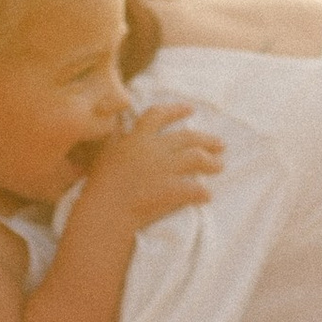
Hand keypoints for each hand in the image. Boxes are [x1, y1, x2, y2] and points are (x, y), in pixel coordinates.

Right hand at [79, 100, 220, 228]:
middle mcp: (152, 148)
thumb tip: (123, 130)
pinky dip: (203, 192)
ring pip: (197, 158)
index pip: (158, 115)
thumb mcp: (106, 155)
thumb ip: (119, 141)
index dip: (176, 111)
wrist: (104, 211)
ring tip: (220, 166)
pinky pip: (195, 189)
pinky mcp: (171, 189)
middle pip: (187, 137)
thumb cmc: (100, 187)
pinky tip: (207, 196)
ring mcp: (163, 168)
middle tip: (220, 144)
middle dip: (207, 139)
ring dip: (211, 162)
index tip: (191, 109)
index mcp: (136, 138)